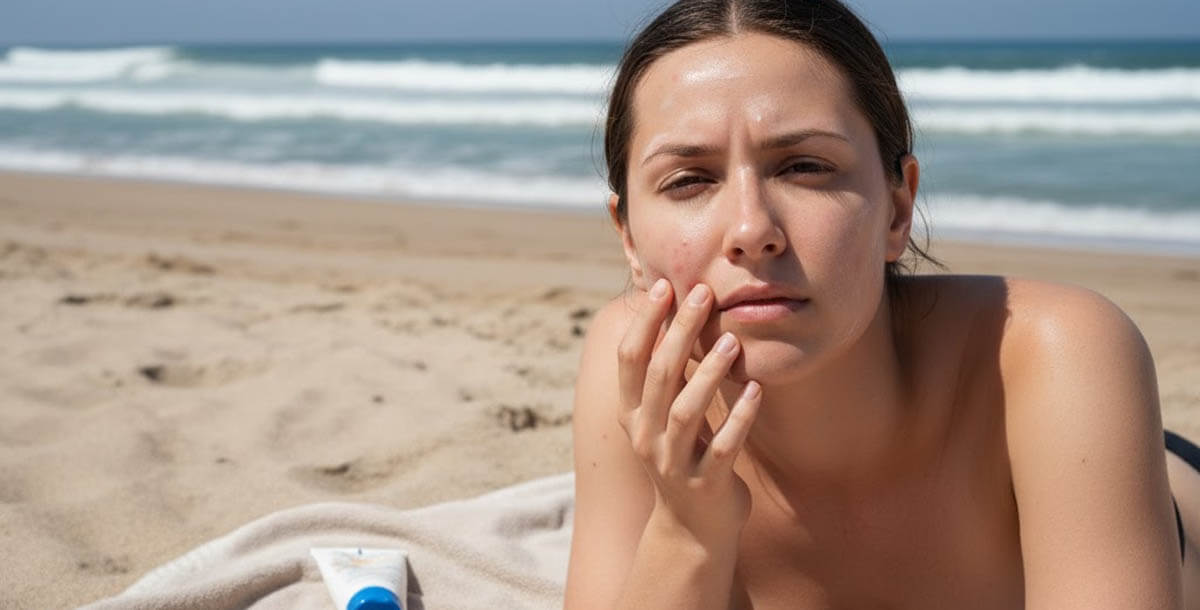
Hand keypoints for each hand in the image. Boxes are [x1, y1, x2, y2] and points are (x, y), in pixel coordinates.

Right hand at [617, 278, 762, 547]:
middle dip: (679, 332)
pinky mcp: (705, 484)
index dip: (644, 321)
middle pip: (658, 376)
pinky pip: (723, 447)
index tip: (665, 285)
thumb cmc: (683, 457)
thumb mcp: (663, 416)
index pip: (629, 359)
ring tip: (733, 341)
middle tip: (702, 294)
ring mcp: (673, 462)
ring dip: (709, 373)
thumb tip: (672, 314)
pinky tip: (757, 391)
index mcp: (631, 414)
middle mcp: (645, 435)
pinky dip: (740, 417)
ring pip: (685, 411)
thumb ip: (665, 375)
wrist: (692, 530)